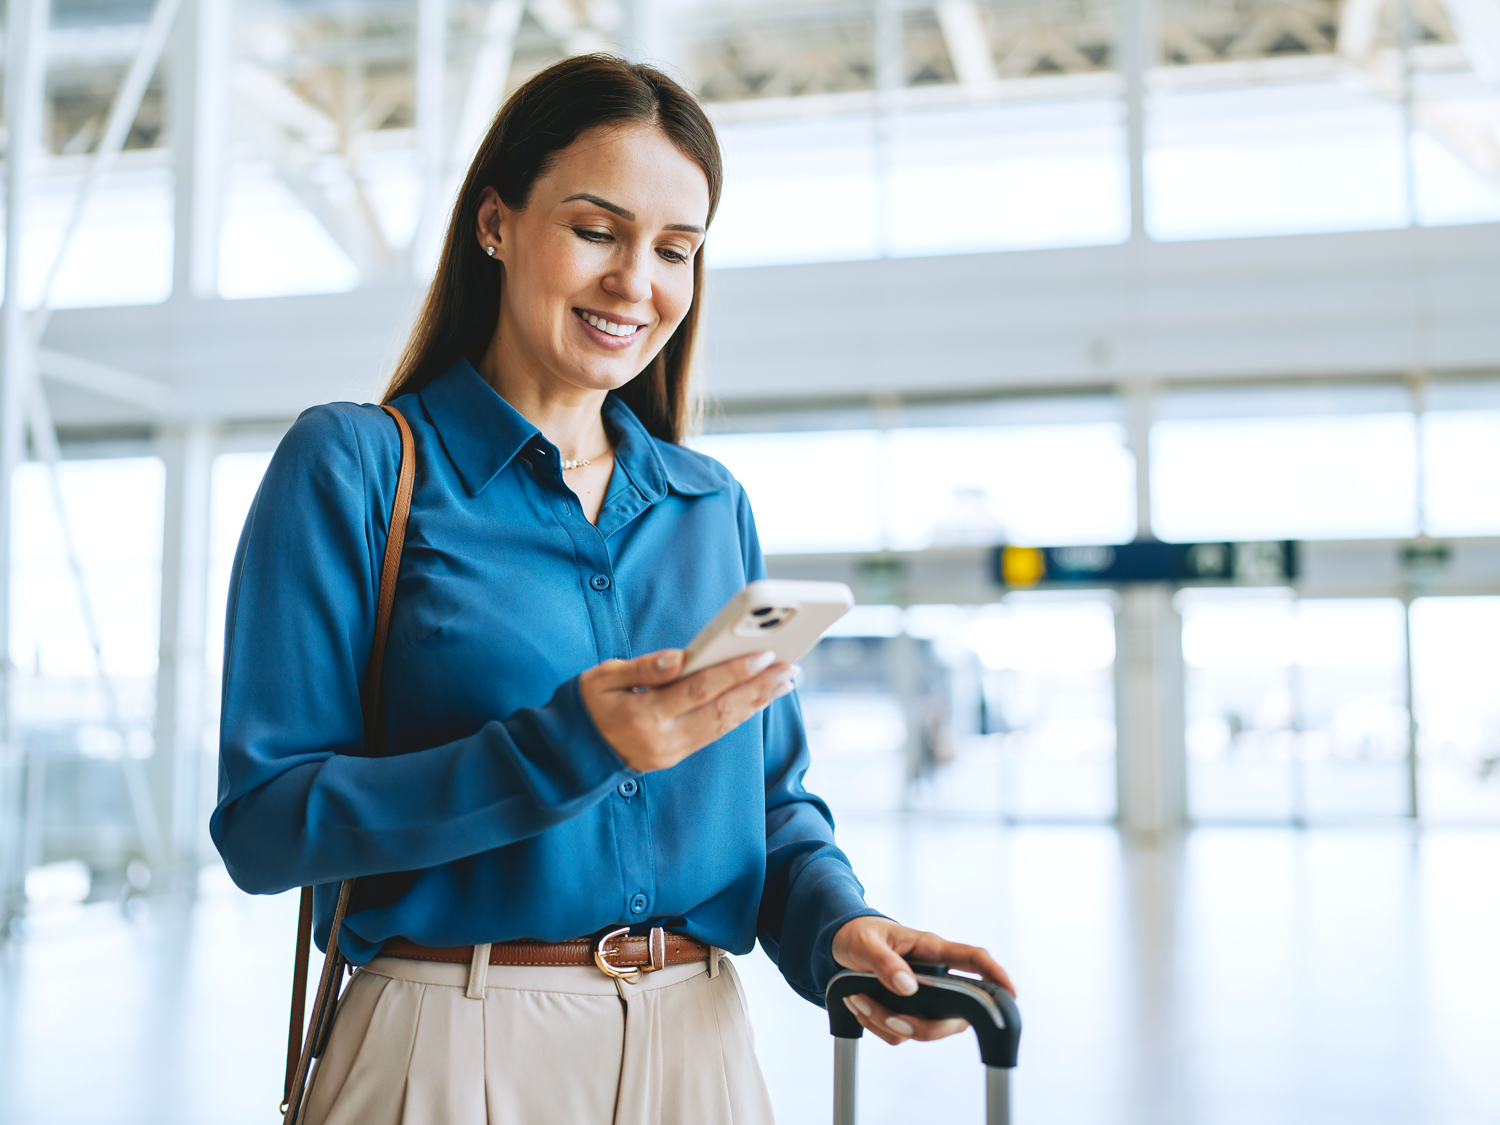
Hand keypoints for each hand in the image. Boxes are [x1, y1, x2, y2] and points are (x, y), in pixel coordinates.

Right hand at [580, 649, 794, 772]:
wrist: (569, 755)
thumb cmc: (586, 706)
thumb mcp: (602, 678)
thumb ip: (643, 668)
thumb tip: (680, 657)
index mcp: (644, 715)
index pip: (698, 690)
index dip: (733, 672)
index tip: (764, 655)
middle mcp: (664, 739)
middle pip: (720, 710)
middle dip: (758, 688)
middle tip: (789, 667)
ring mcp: (672, 752)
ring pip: (723, 725)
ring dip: (757, 702)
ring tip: (784, 680)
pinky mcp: (676, 756)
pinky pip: (714, 733)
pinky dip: (739, 714)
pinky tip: (757, 698)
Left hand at [830, 916, 1015, 1046]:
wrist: (838, 944)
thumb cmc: (858, 934)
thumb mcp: (865, 942)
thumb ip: (884, 962)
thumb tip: (908, 987)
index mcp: (931, 949)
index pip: (973, 959)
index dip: (995, 975)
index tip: (1010, 993)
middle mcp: (934, 975)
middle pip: (954, 1012)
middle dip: (921, 1024)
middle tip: (889, 1018)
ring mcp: (923, 997)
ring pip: (924, 1028)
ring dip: (888, 1022)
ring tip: (857, 999)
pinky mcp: (906, 1011)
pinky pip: (900, 1034)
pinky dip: (877, 1026)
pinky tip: (860, 1006)